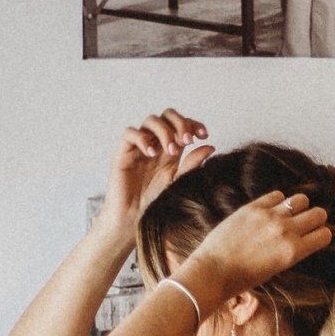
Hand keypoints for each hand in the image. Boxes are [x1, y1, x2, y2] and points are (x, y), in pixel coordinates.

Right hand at [100, 110, 211, 242]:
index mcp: (171, 149)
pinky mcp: (124, 153)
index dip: (193, 124)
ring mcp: (139, 147)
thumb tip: (211, 146)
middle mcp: (156, 144)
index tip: (204, 135)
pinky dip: (142, 138)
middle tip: (187, 141)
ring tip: (171, 150)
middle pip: (167, 116)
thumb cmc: (154, 203)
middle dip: (180, 123)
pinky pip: (130, 133)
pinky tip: (152, 153)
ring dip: (164, 131)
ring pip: (151, 121)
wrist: (133, 220)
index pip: (182, 124)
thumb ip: (192, 164)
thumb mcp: (178, 182)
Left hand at [180, 188, 334, 307]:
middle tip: (306, 223)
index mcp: (294, 252)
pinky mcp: (254, 207)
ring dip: (299, 206)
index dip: (321, 235)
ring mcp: (270, 216)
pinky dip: (278, 201)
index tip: (315, 236)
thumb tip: (302, 238)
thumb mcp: (276, 269)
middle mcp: (286, 231)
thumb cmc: (244, 278)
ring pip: (301, 199)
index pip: (324, 234)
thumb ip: (292, 251)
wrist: (214, 271)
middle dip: (316, 218)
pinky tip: (271, 209)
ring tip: (289, 213)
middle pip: (318, 213)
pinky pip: (277, 194)